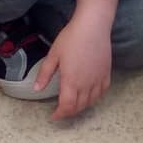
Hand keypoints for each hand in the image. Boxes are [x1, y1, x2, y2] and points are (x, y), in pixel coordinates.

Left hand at [34, 0, 117, 119]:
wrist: (93, 26)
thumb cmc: (71, 38)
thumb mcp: (53, 55)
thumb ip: (45, 74)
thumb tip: (36, 89)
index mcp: (71, 81)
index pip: (67, 106)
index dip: (60, 114)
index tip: (54, 116)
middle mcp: (86, 84)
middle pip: (79, 107)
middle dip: (69, 112)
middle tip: (61, 110)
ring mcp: (98, 79)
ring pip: (91, 101)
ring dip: (82, 107)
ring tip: (74, 104)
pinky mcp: (106, 73)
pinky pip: (102, 92)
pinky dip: (95, 98)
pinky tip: (90, 95)